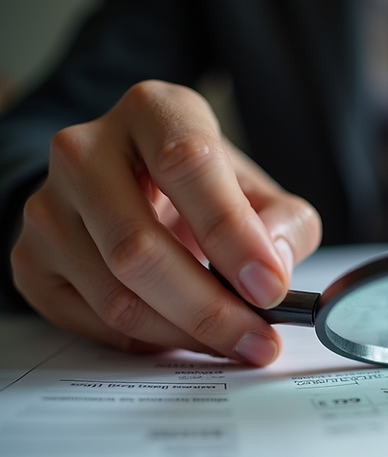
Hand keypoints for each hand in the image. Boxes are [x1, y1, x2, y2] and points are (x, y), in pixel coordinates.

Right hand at [11, 80, 321, 364]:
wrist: (136, 190)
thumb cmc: (206, 190)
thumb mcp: (261, 193)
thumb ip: (285, 225)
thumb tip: (272, 268)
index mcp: (154, 111)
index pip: (187, 164)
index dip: (231, 233)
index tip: (269, 287)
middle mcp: (86, 150)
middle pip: (137, 247)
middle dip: (210, 307)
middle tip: (259, 339)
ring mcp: (48, 206)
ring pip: (115, 296)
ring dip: (186, 333)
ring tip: (236, 341)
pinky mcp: (31, 260)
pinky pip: (94, 322)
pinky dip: (152, 341)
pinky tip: (187, 334)